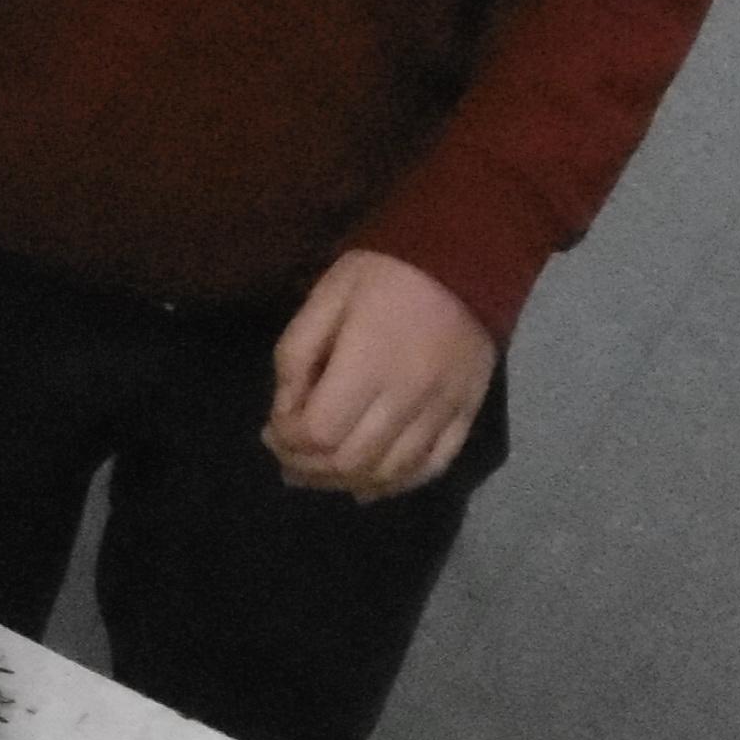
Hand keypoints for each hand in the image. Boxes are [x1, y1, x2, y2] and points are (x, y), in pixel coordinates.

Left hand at [265, 252, 495, 501]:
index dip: (286, 439)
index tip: (272, 426)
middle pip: (349, 461)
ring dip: (345, 482)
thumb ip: (296, 356)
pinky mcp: (467, 414)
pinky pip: (432, 466)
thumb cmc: (385, 272)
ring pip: (388, 472)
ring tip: (319, 471)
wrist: (467, 254)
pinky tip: (368, 484)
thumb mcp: (325, 298)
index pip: (318, 432)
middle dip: (307, 467)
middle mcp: (407, 397)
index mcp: (367, 364)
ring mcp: (442, 410)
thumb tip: (283, 414)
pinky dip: (396, 484)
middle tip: (287, 456)